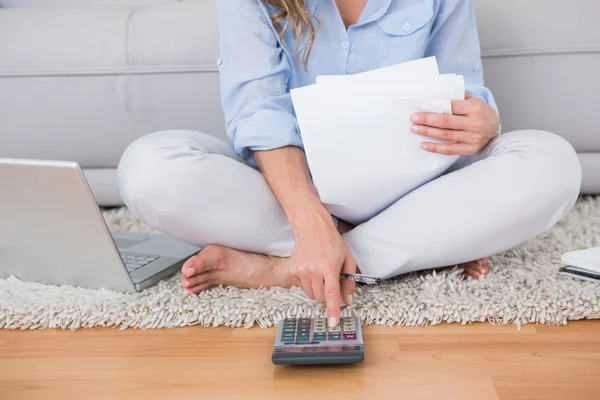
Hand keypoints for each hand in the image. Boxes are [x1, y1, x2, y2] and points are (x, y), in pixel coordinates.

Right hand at [288, 213, 355, 327]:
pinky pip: (303, 287)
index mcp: (329, 267)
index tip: (333, 323)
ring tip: (321, 274)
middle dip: (327, 297)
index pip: (331, 293)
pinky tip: (311, 270)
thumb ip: (349, 282)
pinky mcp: (293, 270)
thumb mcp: (348, 259)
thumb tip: (347, 301)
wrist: (312, 228)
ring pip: (311, 295)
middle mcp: (313, 269)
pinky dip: (309, 283)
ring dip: (318, 290)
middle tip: (330, 283)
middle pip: (320, 298)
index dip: (333, 310)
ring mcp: (301, 270)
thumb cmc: (332, 242)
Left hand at [410, 93, 499, 155]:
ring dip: (427, 133)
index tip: (418, 111)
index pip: (449, 108)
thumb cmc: (480, 112)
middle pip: (445, 122)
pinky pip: (449, 150)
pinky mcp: (470, 149)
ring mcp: (472, 138)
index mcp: (473, 108)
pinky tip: (424, 145)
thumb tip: (435, 94)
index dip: (432, 110)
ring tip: (415, 129)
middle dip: (426, 121)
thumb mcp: (473, 101)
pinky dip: (435, 148)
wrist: (495, 128)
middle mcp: (473, 123)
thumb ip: (457, 97)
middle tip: (413, 120)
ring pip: (445, 135)